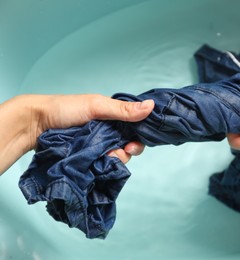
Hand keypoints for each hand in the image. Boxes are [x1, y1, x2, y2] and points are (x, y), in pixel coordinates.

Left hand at [0, 94, 153, 173]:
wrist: (36, 125)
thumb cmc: (64, 109)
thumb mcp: (97, 106)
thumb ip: (123, 110)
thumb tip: (151, 106)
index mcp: (112, 116)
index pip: (134, 127)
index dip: (139, 136)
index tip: (135, 143)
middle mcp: (107, 132)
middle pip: (128, 145)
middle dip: (129, 150)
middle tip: (122, 151)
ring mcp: (98, 146)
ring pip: (117, 156)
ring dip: (116, 159)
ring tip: (106, 157)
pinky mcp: (89, 158)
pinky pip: (104, 164)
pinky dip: (105, 165)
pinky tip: (100, 164)